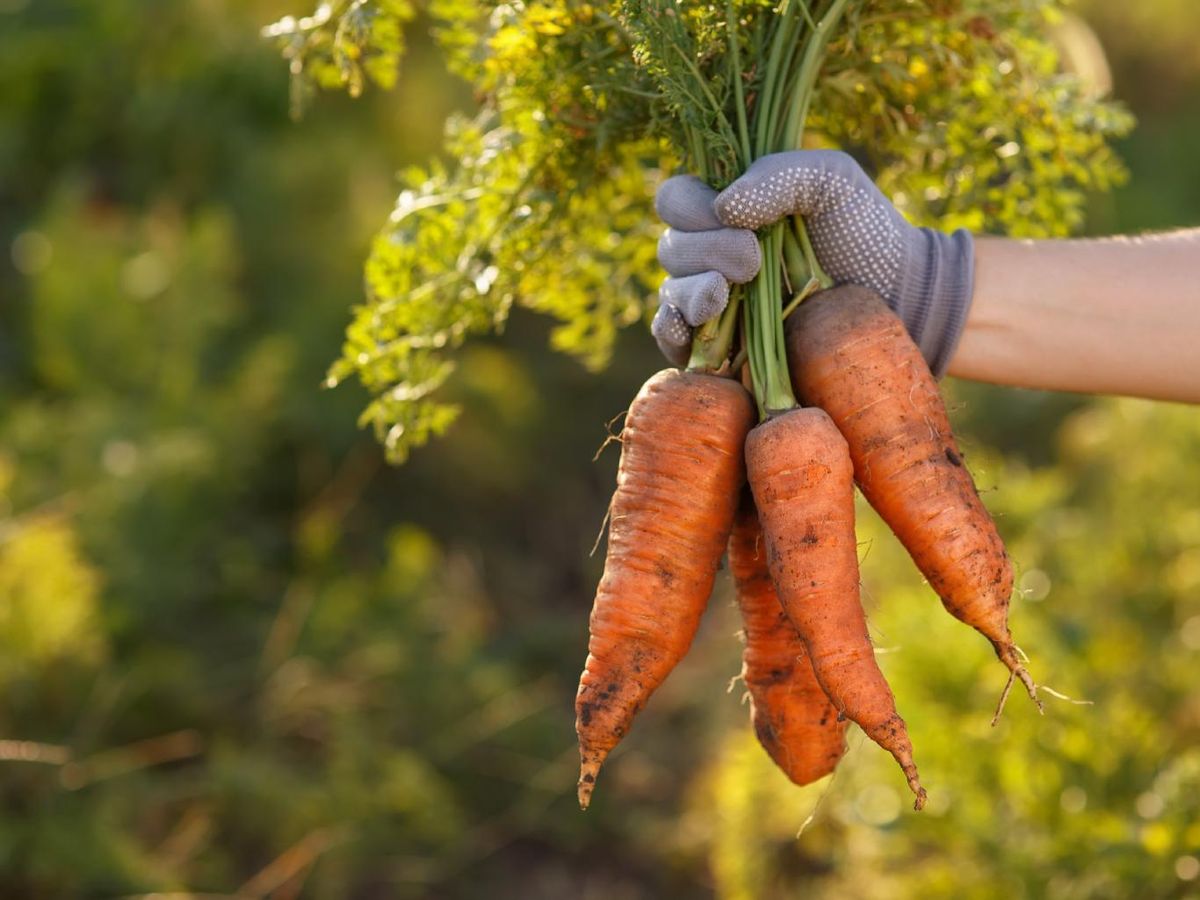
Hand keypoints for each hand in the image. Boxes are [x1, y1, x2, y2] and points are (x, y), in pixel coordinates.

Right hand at [654, 150, 975, 375]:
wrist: (898, 298)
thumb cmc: (865, 232)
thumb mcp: (832, 180)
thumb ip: (780, 174)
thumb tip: (723, 208)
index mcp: (729, 209)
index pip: (675, 200)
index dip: (690, 206)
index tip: (735, 216)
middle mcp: (712, 254)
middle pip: (671, 247)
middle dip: (705, 250)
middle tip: (754, 260)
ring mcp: (713, 304)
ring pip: (670, 293)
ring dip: (692, 291)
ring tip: (726, 292)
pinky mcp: (719, 351)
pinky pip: (672, 341)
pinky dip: (672, 331)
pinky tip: (693, 326)